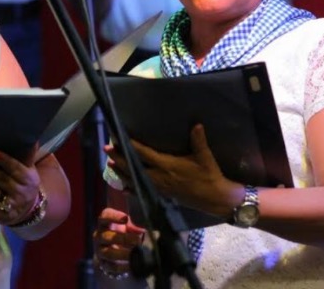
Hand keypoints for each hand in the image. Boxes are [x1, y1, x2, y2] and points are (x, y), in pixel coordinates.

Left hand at [0, 144, 41, 225]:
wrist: (28, 209)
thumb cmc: (24, 182)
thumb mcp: (29, 169)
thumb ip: (27, 154)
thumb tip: (29, 133)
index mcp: (30, 180)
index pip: (18, 170)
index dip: (6, 161)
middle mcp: (22, 194)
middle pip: (4, 181)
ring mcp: (12, 207)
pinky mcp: (2, 217)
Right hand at [93, 207, 144, 277]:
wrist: (118, 251)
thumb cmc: (125, 233)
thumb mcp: (130, 226)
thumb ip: (135, 226)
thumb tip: (141, 230)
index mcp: (105, 223)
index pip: (105, 216)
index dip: (114, 217)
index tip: (126, 218)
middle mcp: (99, 235)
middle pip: (106, 236)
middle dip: (123, 239)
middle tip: (137, 241)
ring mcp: (100, 250)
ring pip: (108, 253)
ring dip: (123, 254)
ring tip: (135, 254)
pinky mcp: (104, 264)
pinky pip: (111, 266)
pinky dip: (122, 267)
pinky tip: (132, 265)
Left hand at [108, 125, 237, 215]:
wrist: (216, 199)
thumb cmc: (209, 175)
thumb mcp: (204, 157)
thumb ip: (198, 140)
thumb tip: (196, 124)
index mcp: (168, 166)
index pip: (145, 154)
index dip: (132, 147)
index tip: (121, 139)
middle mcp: (161, 177)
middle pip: (135, 167)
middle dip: (120, 158)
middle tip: (108, 149)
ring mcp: (160, 188)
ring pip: (136, 179)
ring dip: (122, 172)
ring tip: (110, 164)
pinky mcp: (163, 195)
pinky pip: (144, 191)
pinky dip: (132, 188)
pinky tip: (123, 187)